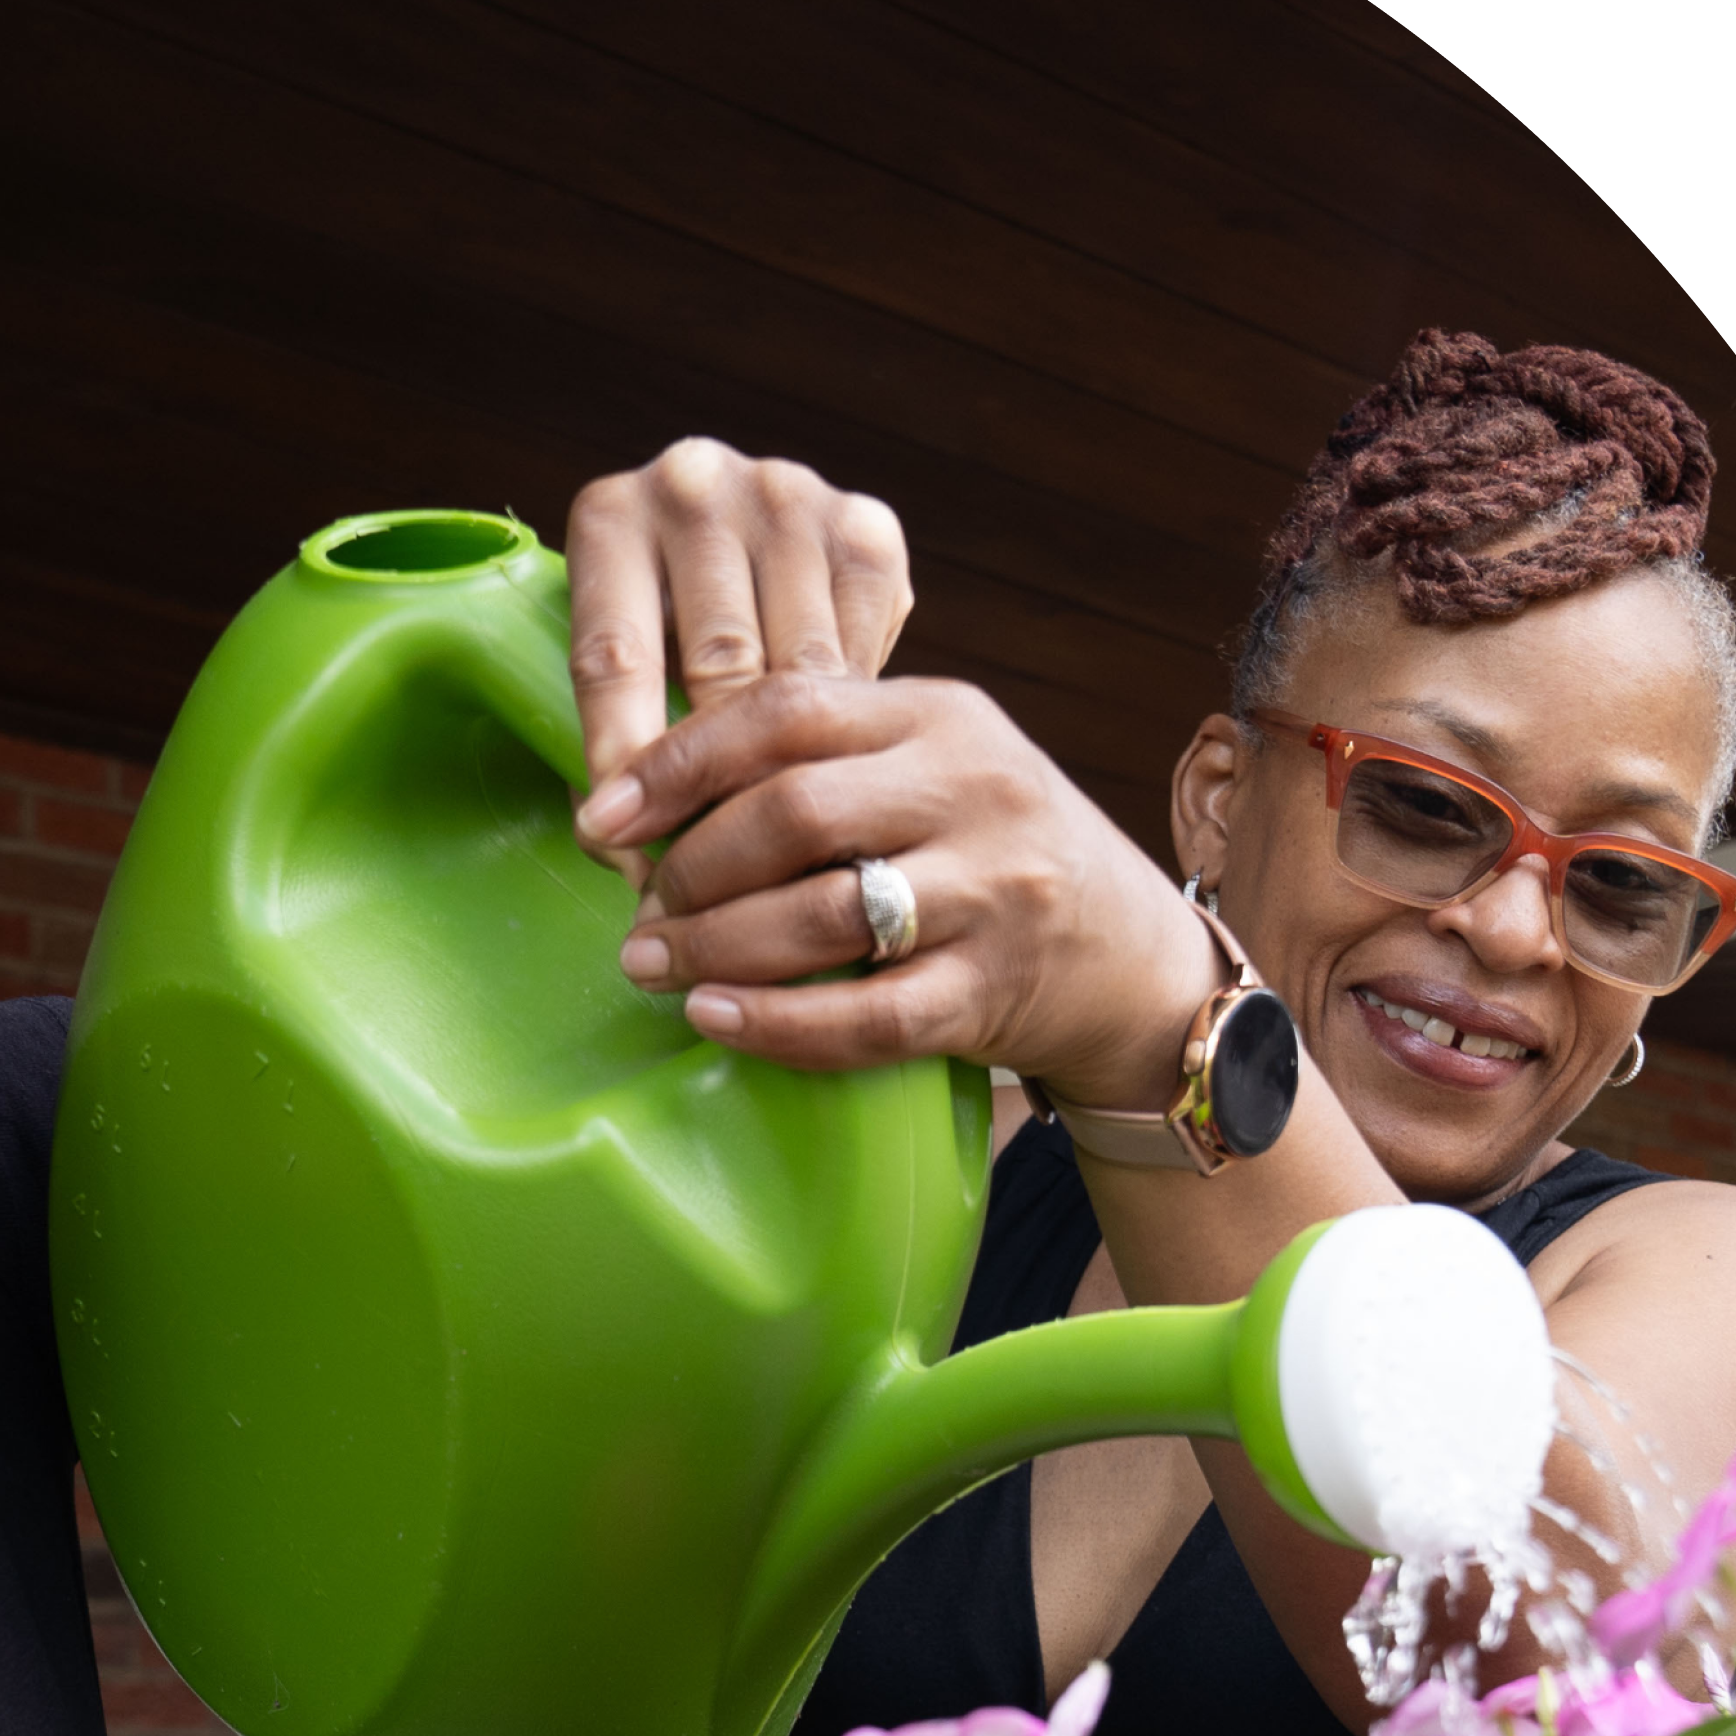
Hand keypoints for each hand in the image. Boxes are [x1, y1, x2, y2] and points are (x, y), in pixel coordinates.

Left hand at [563, 443, 911, 884]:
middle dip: (712, 787)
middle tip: (710, 878)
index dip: (621, 763)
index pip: (613, 657)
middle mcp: (698, 486)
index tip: (625, 847)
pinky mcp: (868, 531)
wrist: (755, 544)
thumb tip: (632, 861)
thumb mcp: (627, 673)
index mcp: (612, 518)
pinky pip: (862, 662)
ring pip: (800, 675)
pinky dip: (847, 729)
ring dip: (790, 774)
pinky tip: (835, 773)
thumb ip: (618, 744)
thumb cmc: (664, 641)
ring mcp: (792, 499)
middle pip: (715, 667)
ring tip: (778, 863)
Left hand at [573, 669, 1220, 1104]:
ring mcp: (993, 892)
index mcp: (940, 715)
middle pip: (794, 813)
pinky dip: (776, 1022)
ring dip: (714, 946)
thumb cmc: (996, 856)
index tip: (602, 817)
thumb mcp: (936, 768)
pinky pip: (867, 1017)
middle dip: (690, 867)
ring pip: (822, 914)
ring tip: (651, 965)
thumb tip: (656, 792)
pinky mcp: (993, 991)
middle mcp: (975, 789)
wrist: (1133, 961)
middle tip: (638, 911)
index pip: (785, 713)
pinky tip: (713, 1018)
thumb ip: (828, 760)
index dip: (676, 765)